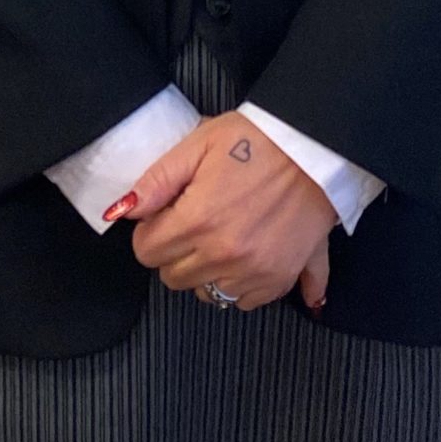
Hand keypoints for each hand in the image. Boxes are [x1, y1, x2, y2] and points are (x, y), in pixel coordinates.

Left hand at [104, 109, 334, 311]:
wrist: (317, 148)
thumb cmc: (258, 140)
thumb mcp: (200, 143)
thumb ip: (157, 179)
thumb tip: (123, 210)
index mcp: (198, 219)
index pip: (146, 251)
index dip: (151, 230)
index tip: (168, 214)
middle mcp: (224, 254)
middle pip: (173, 276)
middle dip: (175, 251)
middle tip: (195, 221)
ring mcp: (254, 272)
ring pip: (207, 294)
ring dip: (206, 271)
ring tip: (222, 236)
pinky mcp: (280, 279)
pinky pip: (244, 301)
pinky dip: (241, 284)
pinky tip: (248, 253)